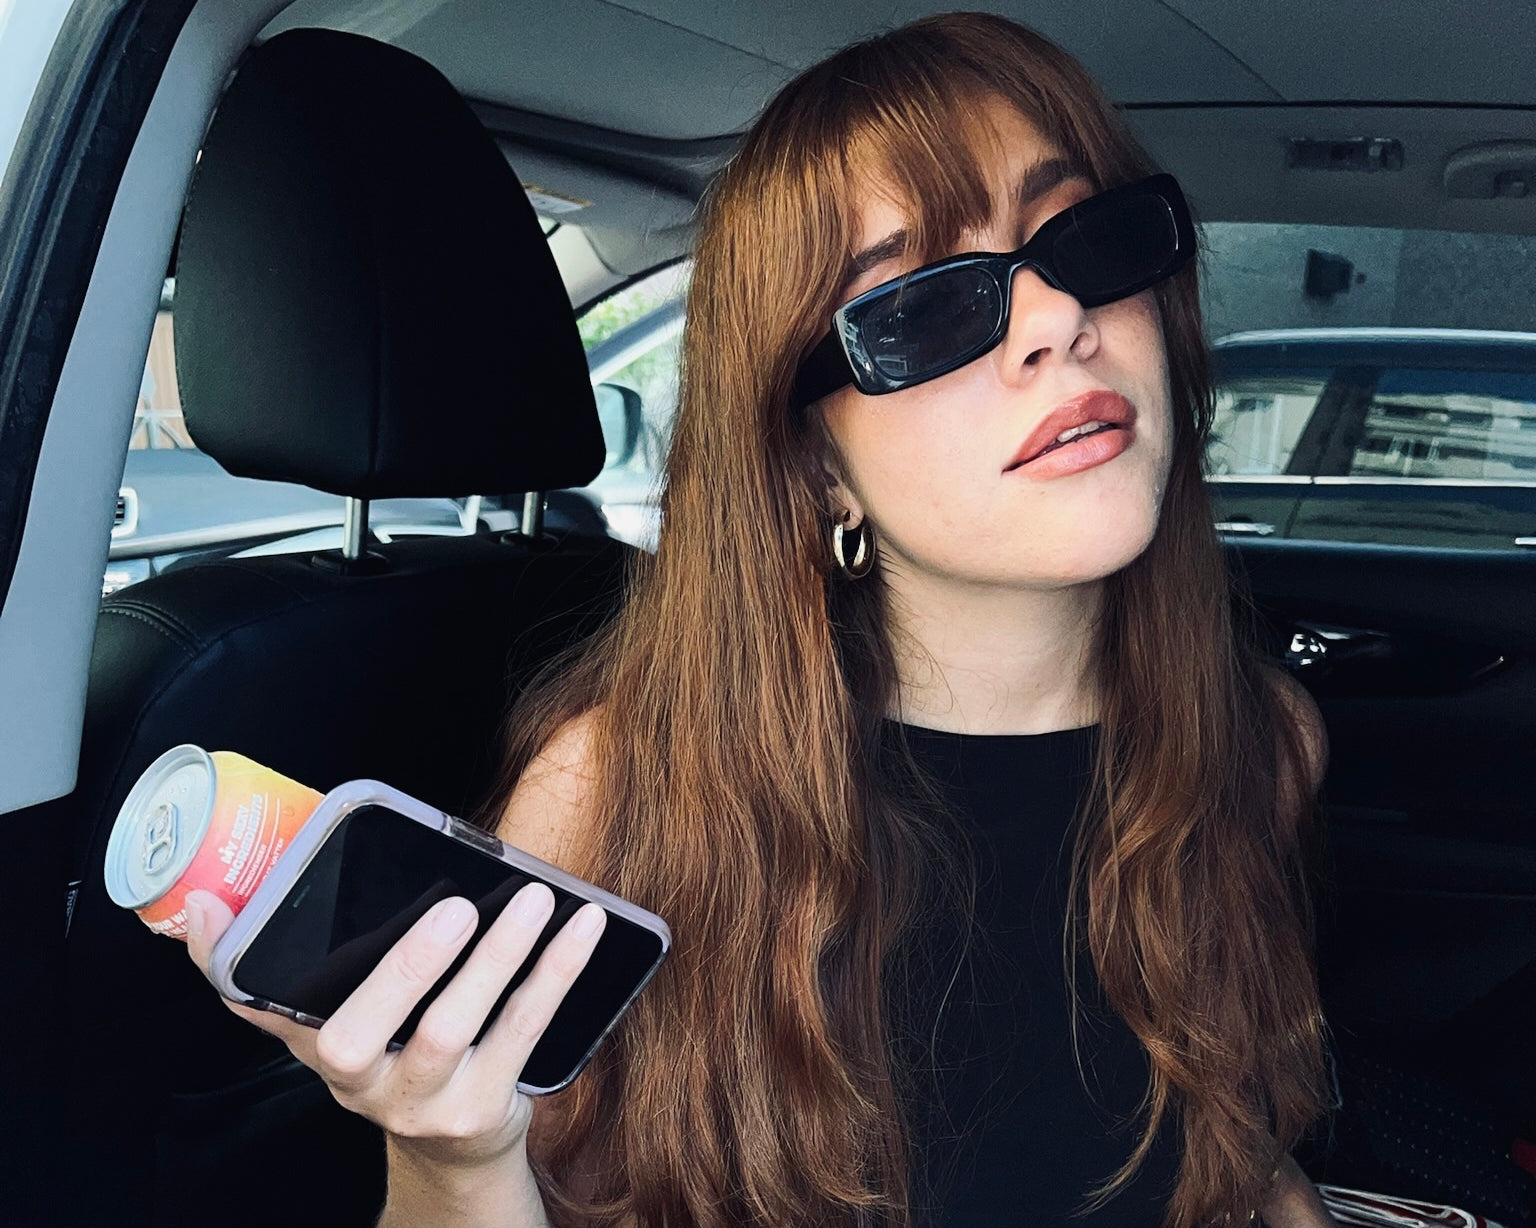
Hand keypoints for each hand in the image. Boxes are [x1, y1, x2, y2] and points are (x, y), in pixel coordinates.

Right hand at [185, 883, 605, 1170]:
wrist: (454, 1151)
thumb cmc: (397, 1056)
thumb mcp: (334, 1024)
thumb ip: (283, 975)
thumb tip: (200, 908)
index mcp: (322, 1050)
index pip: (271, 1012)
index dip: (239, 968)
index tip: (220, 907)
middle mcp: (363, 1085)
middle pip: (366, 1029)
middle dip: (407, 964)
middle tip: (455, 905)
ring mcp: (425, 1101)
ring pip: (453, 1027)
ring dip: (499, 958)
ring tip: (537, 901)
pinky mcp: (485, 1107)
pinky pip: (525, 1031)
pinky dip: (557, 973)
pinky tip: (582, 928)